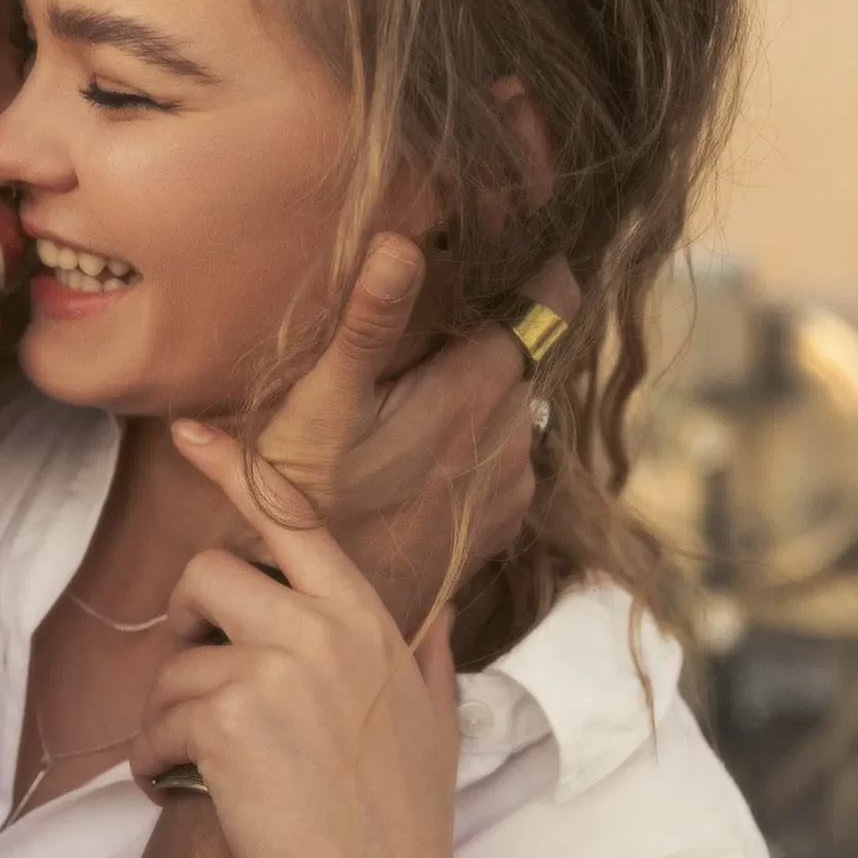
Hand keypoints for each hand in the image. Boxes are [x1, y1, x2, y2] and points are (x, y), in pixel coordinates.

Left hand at [136, 421, 469, 857]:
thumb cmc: (404, 824)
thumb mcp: (432, 721)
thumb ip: (423, 654)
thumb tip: (435, 607)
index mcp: (365, 619)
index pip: (293, 518)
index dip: (233, 467)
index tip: (187, 432)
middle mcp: (321, 629)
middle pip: (208, 574)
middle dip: (188, 625)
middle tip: (202, 684)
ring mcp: (272, 671)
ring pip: (174, 660)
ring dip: (171, 716)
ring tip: (206, 768)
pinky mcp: (224, 722)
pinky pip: (154, 726)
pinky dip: (154, 766)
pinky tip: (185, 796)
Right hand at [252, 234, 579, 630]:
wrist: (320, 615)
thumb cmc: (306, 503)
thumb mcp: (320, 404)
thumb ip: (368, 322)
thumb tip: (401, 242)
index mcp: (480, 389)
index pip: (552, 297)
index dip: (534, 266)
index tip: (504, 244)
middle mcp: (515, 434)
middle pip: (526, 350)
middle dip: (492, 329)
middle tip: (428, 326)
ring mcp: (514, 482)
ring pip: (517, 403)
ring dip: (481, 390)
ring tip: (414, 397)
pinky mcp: (502, 521)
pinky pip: (506, 455)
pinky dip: (475, 441)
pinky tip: (417, 453)